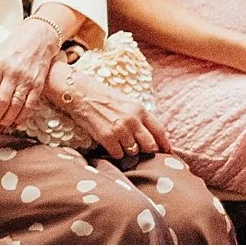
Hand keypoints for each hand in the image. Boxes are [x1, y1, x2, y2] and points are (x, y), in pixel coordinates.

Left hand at [0, 16, 59, 130]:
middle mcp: (12, 73)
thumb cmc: (13, 46)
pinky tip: (14, 123)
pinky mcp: (38, 85)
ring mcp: (27, 79)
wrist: (38, 37)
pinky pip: (30, 105)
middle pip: (1, 101)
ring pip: (15, 106)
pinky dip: (21, 117)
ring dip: (6, 120)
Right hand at [47, 63, 166, 159]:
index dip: (165, 145)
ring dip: (128, 151)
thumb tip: (152, 136)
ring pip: (134, 152)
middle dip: (146, 150)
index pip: (160, 132)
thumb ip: (140, 117)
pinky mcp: (106, 137)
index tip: (167, 153)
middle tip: (139, 150)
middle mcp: (132, 120)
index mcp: (139, 109)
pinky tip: (109, 143)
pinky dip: (115, 152)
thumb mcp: (126, 102)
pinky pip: (118, 154)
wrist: (77, 92)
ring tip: (119, 142)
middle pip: (150, 146)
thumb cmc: (102, 96)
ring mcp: (120, 129)